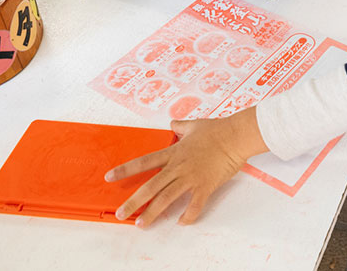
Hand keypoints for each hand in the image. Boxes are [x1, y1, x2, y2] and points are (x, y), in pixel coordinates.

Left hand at [106, 107, 268, 226]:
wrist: (236, 136)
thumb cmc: (218, 129)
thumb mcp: (195, 125)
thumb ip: (181, 126)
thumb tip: (173, 123)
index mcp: (174, 152)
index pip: (144, 162)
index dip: (125, 170)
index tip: (110, 177)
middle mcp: (178, 166)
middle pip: (150, 186)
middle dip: (133, 201)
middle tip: (120, 213)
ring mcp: (191, 177)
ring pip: (167, 198)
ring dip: (153, 212)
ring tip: (142, 224)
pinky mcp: (205, 186)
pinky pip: (194, 205)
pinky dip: (188, 216)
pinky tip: (181, 222)